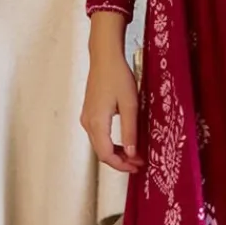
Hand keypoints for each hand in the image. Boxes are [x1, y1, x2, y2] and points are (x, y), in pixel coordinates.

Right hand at [82, 13, 145, 173]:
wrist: (105, 57)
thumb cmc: (118, 76)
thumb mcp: (130, 104)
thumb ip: (130, 131)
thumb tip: (132, 153)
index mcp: (97, 123)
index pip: (107, 155)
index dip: (122, 165)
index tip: (137, 166)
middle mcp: (88, 123)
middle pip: (101, 152)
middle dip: (120, 161)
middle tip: (139, 163)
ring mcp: (87, 117)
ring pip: (99, 145)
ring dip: (116, 152)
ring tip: (134, 154)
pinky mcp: (89, 112)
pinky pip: (98, 135)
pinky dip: (110, 143)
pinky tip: (124, 141)